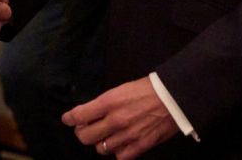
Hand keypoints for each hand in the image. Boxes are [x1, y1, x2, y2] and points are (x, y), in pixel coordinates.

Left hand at [62, 76, 178, 158]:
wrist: (174, 97)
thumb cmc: (148, 89)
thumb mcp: (121, 89)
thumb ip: (105, 103)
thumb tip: (91, 114)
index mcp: (109, 102)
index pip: (79, 115)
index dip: (70, 118)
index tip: (67, 119)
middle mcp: (115, 120)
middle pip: (85, 137)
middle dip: (82, 133)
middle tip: (86, 128)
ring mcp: (127, 135)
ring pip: (101, 149)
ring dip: (100, 143)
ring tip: (105, 137)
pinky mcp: (140, 146)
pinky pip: (119, 157)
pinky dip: (117, 153)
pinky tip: (120, 145)